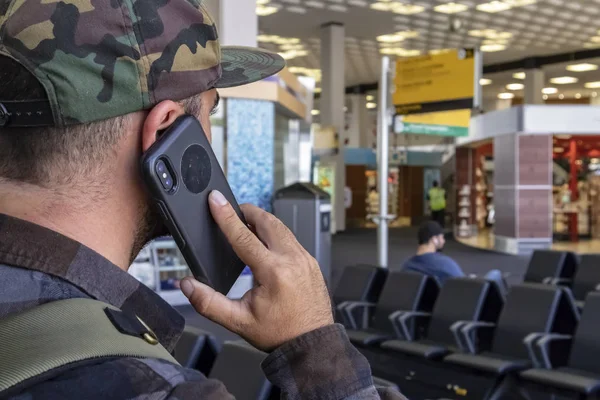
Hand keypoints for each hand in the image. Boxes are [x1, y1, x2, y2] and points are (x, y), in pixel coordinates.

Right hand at [180, 190, 333, 350]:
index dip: (225, 216)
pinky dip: (276, 233)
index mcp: (273, 272)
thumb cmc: (279, 333)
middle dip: (247, 212)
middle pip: (267, 221)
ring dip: (262, 221)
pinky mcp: (311, 262)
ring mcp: (305, 259)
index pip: (243, 236)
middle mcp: (292, 260)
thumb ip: (209, 302)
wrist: (312, 344)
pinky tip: (266, 241)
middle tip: (231, 208)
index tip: (215, 200)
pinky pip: (291, 239)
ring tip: (246, 222)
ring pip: (281, 228)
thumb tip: (188, 285)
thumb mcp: (238, 321)